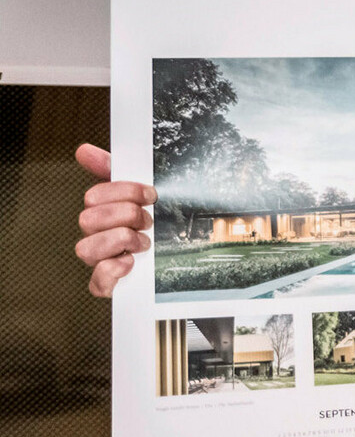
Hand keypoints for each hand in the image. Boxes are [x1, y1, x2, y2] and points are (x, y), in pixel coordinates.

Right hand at [74, 143, 154, 297]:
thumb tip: (84, 150)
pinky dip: (112, 272)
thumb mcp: (144, 194)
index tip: (151, 195)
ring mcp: (102, 262)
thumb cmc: (159, 224)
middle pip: (88, 219)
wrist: (188, 260)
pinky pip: (97, 284)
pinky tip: (129, 263)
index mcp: (104, 214)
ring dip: (120, 240)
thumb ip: (116, 170)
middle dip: (126, 215)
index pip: (94, 196)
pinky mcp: (111, 286)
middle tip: (148, 221)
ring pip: (85, 248)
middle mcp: (98, 237)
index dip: (124, 192)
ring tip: (143, 243)